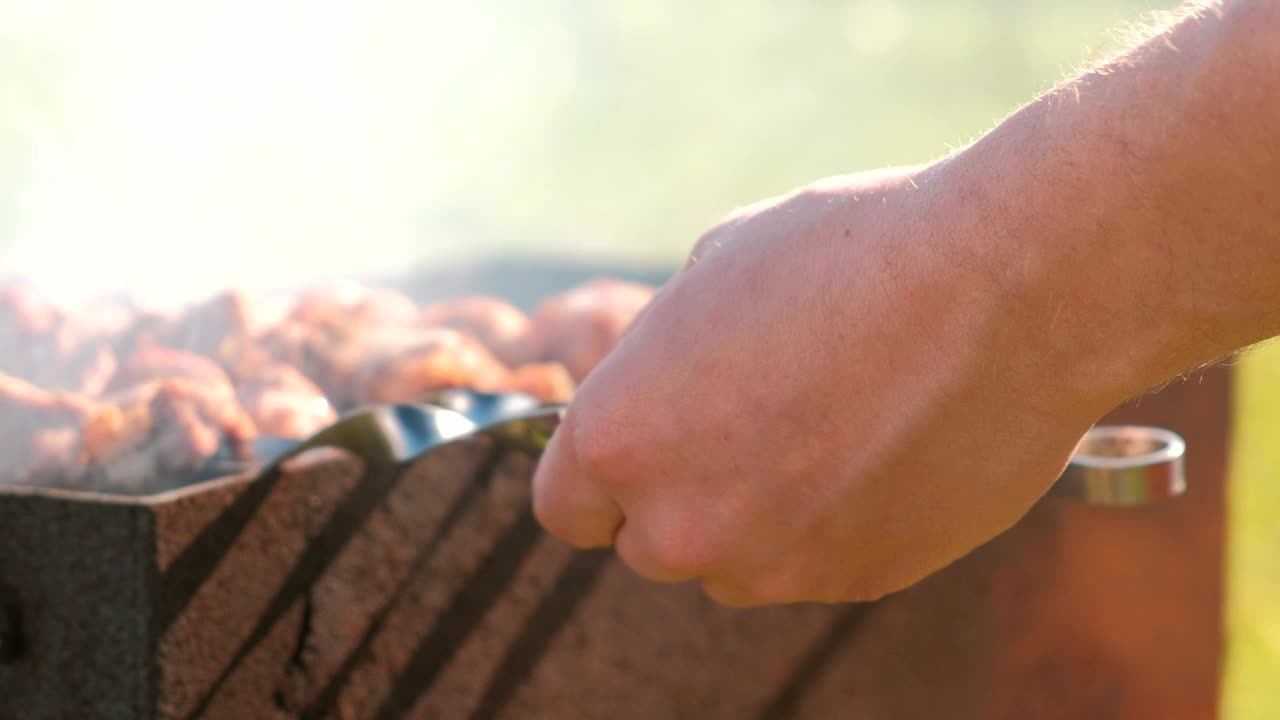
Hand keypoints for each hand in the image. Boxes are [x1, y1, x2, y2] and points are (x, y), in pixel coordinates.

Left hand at [532, 163, 1121, 605]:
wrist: (1008, 286)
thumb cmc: (850, 251)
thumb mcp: (713, 269)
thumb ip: (661, 359)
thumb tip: (662, 390)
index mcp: (621, 440)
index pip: (563, 509)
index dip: (600, 479)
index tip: (641, 450)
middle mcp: (684, 525)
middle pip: (647, 545)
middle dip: (681, 496)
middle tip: (745, 426)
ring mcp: (776, 567)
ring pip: (732, 566)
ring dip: (753, 520)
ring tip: (824, 429)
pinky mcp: (861, 582)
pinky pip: (813, 566)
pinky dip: (829, 526)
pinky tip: (881, 449)